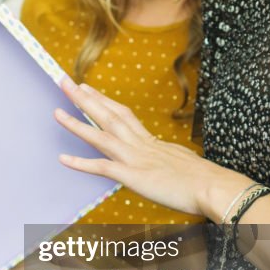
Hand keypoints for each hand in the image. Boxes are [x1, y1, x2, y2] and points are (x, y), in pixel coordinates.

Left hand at [55, 78, 213, 216]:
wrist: (213, 186)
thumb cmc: (204, 179)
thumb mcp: (183, 163)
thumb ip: (170, 159)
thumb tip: (170, 160)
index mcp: (152, 141)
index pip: (122, 114)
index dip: (103, 101)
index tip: (88, 88)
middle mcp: (140, 144)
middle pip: (108, 115)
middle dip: (85, 99)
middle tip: (65, 82)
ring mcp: (135, 158)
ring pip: (100, 135)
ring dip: (76, 123)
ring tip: (56, 112)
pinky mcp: (133, 176)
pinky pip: (101, 168)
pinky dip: (80, 163)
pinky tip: (62, 158)